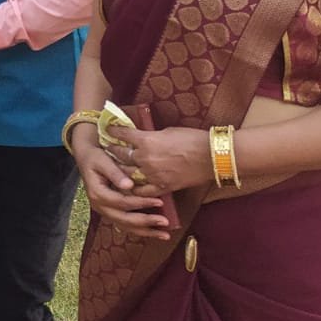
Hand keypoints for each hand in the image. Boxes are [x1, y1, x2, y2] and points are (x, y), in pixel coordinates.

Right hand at [73, 137, 169, 240]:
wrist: (86, 158)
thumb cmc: (95, 157)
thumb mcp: (102, 160)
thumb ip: (115, 173)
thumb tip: (129, 185)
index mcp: (97, 194)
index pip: (122, 202)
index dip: (141, 203)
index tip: (159, 201)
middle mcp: (99, 206)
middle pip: (124, 219)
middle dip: (146, 222)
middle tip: (165, 222)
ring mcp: (104, 211)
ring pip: (125, 226)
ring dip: (145, 232)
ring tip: (164, 235)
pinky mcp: (110, 212)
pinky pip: (125, 224)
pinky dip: (140, 229)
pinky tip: (154, 232)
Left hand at [95, 124, 210, 198]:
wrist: (212, 156)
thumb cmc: (193, 138)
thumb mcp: (168, 131)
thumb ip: (152, 136)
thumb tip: (143, 137)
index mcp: (146, 140)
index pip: (122, 134)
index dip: (113, 131)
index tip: (108, 129)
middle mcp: (145, 158)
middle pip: (120, 155)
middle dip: (113, 150)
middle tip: (108, 149)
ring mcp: (152, 174)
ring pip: (127, 174)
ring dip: (120, 170)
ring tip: (115, 167)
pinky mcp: (163, 187)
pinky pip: (143, 191)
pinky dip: (135, 189)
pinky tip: (130, 187)